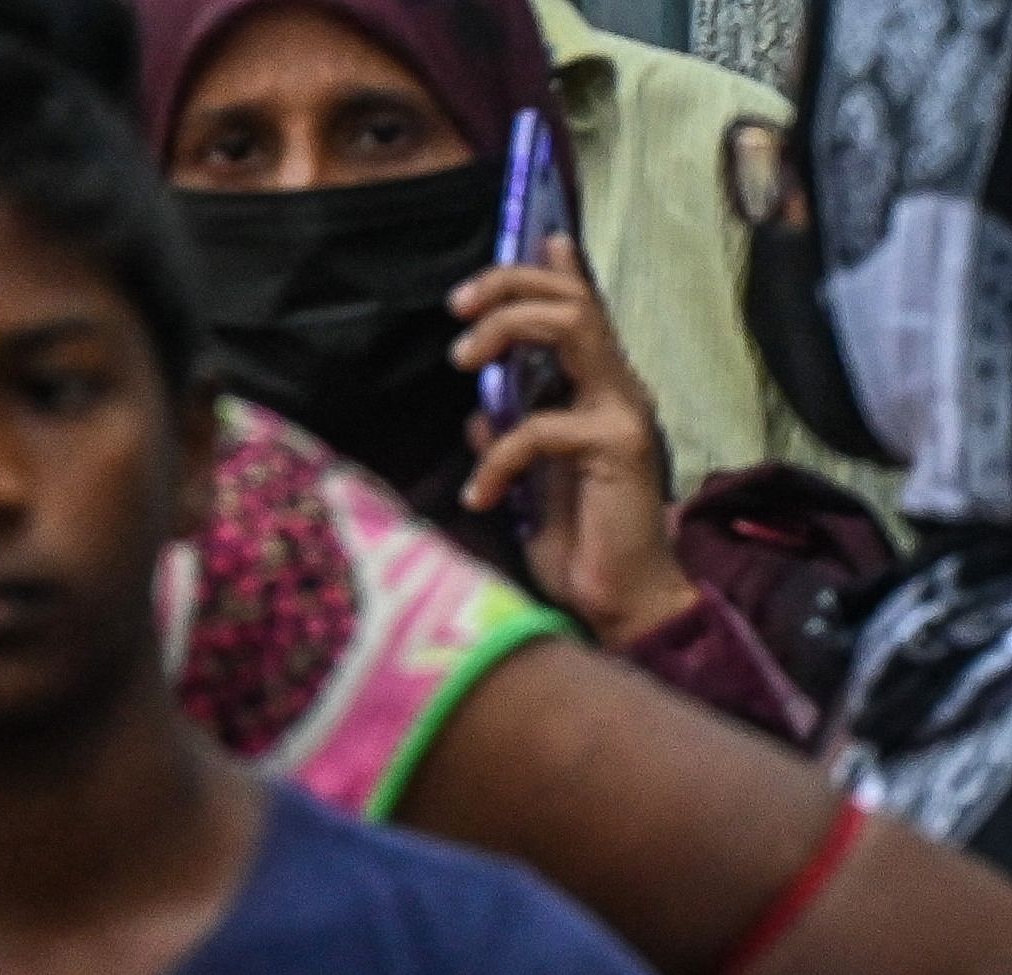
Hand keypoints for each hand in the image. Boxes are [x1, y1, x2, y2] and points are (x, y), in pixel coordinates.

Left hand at [458, 246, 693, 655]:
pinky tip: (479, 495)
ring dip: (509, 328)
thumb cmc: (580, 543)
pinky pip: (542, 425)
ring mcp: (622, 411)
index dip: (542, 275)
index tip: (493, 269)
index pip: (577, 310)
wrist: (619, 598)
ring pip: (573, 327)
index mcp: (595, 391)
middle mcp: (616, 388)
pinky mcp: (617, 445)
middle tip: (459, 309)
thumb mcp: (529, 482)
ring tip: (463, 361)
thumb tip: (478, 410)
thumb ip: (512, 435)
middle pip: (574, 300)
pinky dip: (497, 456)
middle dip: (512, 287)